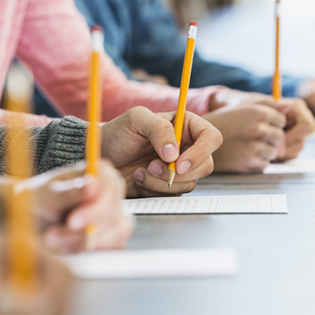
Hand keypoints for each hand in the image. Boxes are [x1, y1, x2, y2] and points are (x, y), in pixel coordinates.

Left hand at [22, 162, 133, 252]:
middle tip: (52, 237)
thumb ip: (69, 191)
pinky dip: (86, 253)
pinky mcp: (113, 240)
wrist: (31, 222)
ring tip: (53, 240)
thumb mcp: (47, 195)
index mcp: (101, 173)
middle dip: (82, 231)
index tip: (72, 223)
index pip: (110, 190)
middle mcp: (112, 195)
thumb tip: (91, 183)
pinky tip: (66, 248)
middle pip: (113, 215)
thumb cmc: (40, 201)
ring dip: (81, 243)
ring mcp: (116, 218)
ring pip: (114, 235)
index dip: (93, 210)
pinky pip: (110, 250)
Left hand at [101, 106, 222, 197]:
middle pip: (205, 165)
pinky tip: (139, 179)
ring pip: (189, 183)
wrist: (102, 155)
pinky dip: (154, 190)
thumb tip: (175, 153)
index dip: (200, 153)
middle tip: (150, 167)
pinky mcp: (169, 185)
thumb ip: (159, 128)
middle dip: (177, 172)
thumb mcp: (135, 119)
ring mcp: (179, 168)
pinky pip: (173, 195)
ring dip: (162, 182)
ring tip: (139, 171)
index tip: (178, 164)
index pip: (211, 138)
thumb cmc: (118, 133)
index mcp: (185, 125)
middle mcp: (187, 147)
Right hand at [212, 91, 314, 160]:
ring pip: (275, 152)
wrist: (198, 142)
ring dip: (265, 151)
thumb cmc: (221, 123)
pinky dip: (257, 162)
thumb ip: (267, 105)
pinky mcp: (251, 163)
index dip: (271, 124)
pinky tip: (242, 155)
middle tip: (252, 138)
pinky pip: (265, 164)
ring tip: (246, 147)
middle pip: (280, 137)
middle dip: (271, 139)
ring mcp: (255, 147)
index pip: (281, 120)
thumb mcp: (241, 107)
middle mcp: (259, 129)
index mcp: (258, 112)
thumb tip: (289, 105)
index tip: (258, 126)